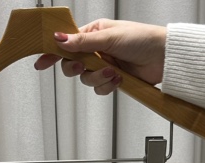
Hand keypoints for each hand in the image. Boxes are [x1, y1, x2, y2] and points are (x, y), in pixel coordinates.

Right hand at [33, 19, 166, 94]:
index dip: (52, 52)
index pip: (67, 42)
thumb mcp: (110, 37)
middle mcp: (97, 50)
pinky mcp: (112, 80)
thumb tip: (60, 39)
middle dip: (77, 68)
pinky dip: (107, 85)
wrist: (163, 58)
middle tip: (82, 66)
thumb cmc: (142, 39)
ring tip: (113, 71)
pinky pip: (99, 88)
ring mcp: (104, 66)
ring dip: (98, 77)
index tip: (41, 61)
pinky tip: (118, 78)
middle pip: (72, 64)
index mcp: (94, 33)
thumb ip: (83, 42)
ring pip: (86, 79)